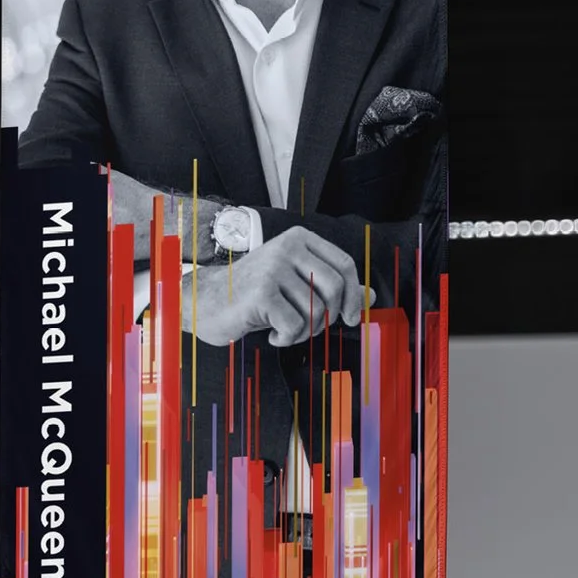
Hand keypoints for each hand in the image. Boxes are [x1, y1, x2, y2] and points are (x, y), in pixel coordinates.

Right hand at [184, 227, 361, 347]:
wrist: (205, 301)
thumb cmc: (254, 295)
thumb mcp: (296, 286)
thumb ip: (332, 288)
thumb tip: (372, 296)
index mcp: (299, 239)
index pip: (344, 264)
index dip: (354, 296)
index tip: (352, 318)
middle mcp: (287, 247)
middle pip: (335, 288)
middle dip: (330, 317)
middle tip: (312, 328)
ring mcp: (273, 268)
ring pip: (315, 310)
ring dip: (305, 331)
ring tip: (286, 329)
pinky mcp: (261, 292)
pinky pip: (294, 326)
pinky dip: (287, 338)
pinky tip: (272, 334)